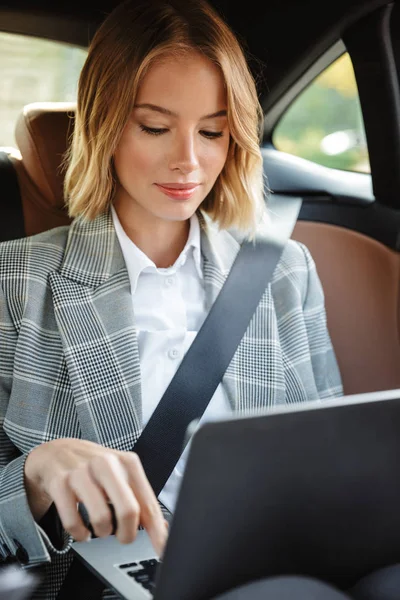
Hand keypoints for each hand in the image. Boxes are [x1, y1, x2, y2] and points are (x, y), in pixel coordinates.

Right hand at [24, 438, 167, 554]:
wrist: (58, 451)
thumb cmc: (94, 466)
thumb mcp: (121, 473)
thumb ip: (139, 498)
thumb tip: (160, 527)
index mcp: (128, 463)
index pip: (148, 503)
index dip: (157, 532)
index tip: (162, 549)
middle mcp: (106, 464)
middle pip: (128, 511)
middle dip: (127, 534)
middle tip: (124, 537)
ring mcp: (82, 473)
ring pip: (101, 519)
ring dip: (103, 532)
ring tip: (102, 528)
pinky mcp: (60, 483)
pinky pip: (73, 522)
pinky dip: (80, 533)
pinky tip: (82, 529)